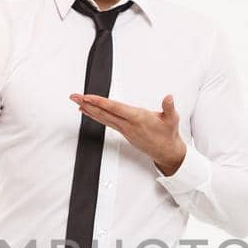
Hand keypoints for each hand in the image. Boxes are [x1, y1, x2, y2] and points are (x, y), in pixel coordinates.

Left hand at [69, 91, 186, 174]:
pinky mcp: (123, 132)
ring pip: (103, 118)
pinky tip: (88, 112)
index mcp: (138, 118)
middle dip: (88, 104)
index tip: (88, 97)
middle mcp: (128, 124)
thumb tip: (169, 97)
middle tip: (74, 96)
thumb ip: (169, 107)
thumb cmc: (168, 134)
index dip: (100, 102)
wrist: (166, 151)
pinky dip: (96, 116)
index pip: (115, 108)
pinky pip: (106, 122)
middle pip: (104, 112)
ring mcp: (124, 129)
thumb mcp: (172, 119)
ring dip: (89, 109)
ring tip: (77, 102)